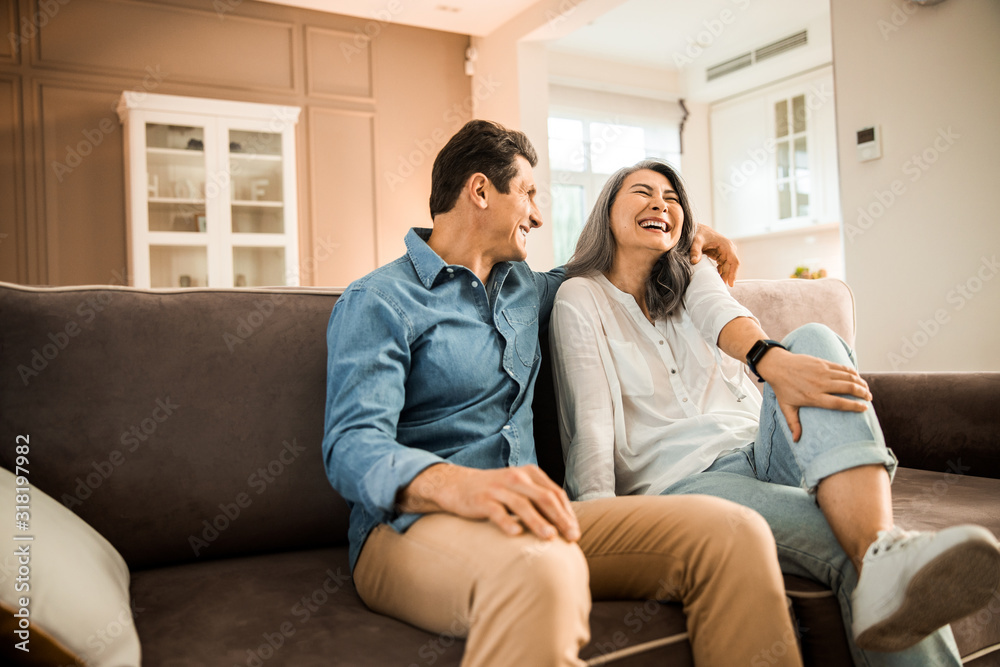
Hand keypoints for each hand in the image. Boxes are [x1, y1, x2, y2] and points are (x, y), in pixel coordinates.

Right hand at [399, 463, 580, 541]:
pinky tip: (516, 534)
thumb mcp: (519, 489)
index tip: (575, 533)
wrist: (457, 485)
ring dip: (538, 521)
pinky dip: (507, 522)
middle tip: (572, 537)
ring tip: (550, 537)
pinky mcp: (481, 499)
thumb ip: (538, 500)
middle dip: (560, 518)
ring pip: (522, 505)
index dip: (568, 513)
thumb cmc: (495, 492)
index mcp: (529, 473)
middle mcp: (516, 478)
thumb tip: (564, 526)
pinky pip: (496, 511)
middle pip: (544, 498)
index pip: (555, 493)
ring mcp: (498, 488)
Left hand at [691, 224, 739, 285]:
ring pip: (728, 267)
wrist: (697, 229)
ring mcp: (726, 252)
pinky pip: (723, 266)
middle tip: (720, 288)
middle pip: (731, 266)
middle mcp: (729, 249)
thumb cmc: (698, 233)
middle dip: (727, 277)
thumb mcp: (696, 241)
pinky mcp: (721, 255)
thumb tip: (694, 261)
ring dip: (724, 276)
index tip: (730, 284)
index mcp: (726, 245)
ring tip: (718, 285)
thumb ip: (695, 250)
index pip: (734, 261)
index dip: (733, 273)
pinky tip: (716, 279)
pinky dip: (720, 272)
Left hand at [756, 348, 872, 441]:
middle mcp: (820, 384)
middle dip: (863, 393)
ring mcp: (822, 372)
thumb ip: (793, 424)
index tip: (864, 408)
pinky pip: (842, 368)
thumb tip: (796, 440)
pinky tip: (858, 377)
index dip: (854, 406)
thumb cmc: (782, 388)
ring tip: (867, 389)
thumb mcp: (786, 407)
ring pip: (848, 377)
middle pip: (848, 388)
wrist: (777, 366)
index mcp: (813, 397)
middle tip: (869, 398)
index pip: (839, 403)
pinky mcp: (822, 363)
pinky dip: (852, 372)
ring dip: (860, 383)